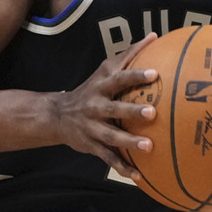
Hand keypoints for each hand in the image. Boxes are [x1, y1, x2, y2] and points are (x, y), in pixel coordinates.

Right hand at [52, 34, 158, 179]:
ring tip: (149, 147)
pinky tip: (139, 175)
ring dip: (129, 142)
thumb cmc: (92, 88)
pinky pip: (108, 158)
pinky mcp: (91, 145)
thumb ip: (130, 54)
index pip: (119, 78)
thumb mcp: (106, 69)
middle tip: (153, 113)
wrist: (56, 115)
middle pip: (114, 109)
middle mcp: (95, 106)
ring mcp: (92, 127)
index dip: (135, 75)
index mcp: (101, 86)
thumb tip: (155, 35)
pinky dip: (122, 168)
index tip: (154, 74)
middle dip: (132, 112)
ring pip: (111, 136)